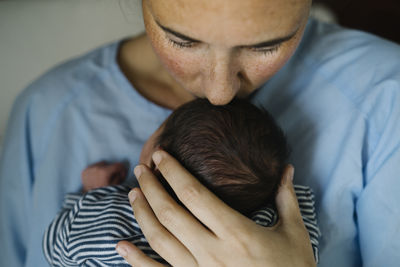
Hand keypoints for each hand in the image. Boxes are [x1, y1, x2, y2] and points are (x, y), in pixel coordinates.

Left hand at [81, 161, 126, 191]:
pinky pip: (93, 167)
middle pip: (109, 164)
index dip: (122, 170)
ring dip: (104, 169)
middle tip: (111, 178)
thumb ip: (120, 177)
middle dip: (112, 170)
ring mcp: (89, 169)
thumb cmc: (104, 194)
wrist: (89, 201)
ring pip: (101, 164)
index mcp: (105, 172)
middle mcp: (96, 168)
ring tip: (103, 178)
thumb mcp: (116, 186)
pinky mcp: (84, 171)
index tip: (121, 176)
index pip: (118, 165)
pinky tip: (96, 178)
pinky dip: (96, 171)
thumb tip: (120, 171)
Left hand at [116, 150, 315, 266]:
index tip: (160, 155)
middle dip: (151, 187)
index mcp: (237, 232)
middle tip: (141, 169)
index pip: (193, 194)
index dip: (173, 171)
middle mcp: (213, 252)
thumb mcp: (294, 233)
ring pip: (160, 240)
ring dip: (142, 215)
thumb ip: (286, 198)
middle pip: (170, 213)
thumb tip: (288, 168)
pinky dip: (136, 261)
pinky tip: (121, 246)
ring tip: (133, 194)